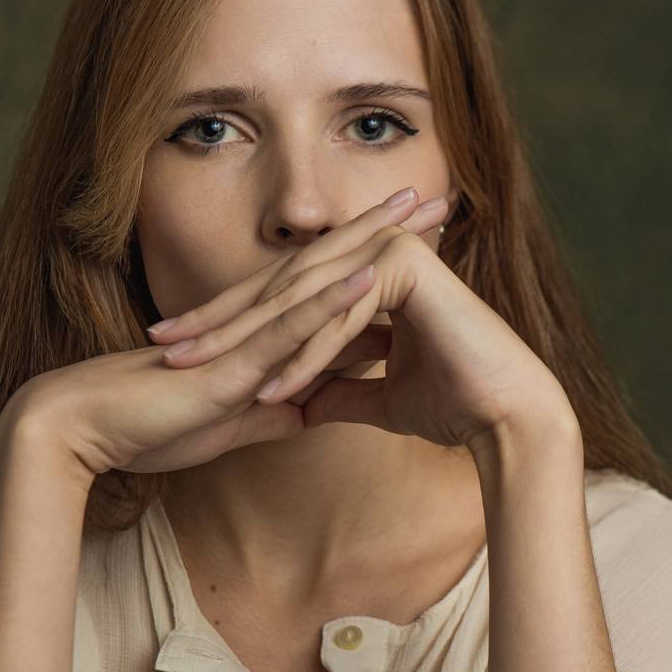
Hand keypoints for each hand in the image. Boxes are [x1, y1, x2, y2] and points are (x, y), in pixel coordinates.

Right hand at [6, 189, 444, 479]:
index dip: (375, 261)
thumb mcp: (228, 425)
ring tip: (419, 209)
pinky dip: (330, 301)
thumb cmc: (146, 428)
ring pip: (318, 280)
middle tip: (440, 196)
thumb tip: (309, 412)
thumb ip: (269, 412)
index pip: (328, 292)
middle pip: (331, 267)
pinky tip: (370, 273)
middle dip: (386, 233)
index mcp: (259, 337)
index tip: (423, 239)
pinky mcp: (232, 360)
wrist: (86, 431)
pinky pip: (287, 327)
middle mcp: (256, 323)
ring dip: (370, 244)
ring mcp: (245, 336)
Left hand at [149, 196, 575, 457]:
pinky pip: (339, 322)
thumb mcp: (376, 401)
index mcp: (365, 275)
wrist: (508, 416)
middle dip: (218, 326)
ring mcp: (389, 255)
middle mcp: (373, 255)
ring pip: (300, 303)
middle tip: (163, 348)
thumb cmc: (453, 406)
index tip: (180, 355)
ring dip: (245, 340)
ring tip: (195, 368)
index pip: (282, 301)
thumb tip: (296, 404)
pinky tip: (265, 390)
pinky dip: (303, 359)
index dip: (228, 329)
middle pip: (279, 293)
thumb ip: (337, 393)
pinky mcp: (404, 271)